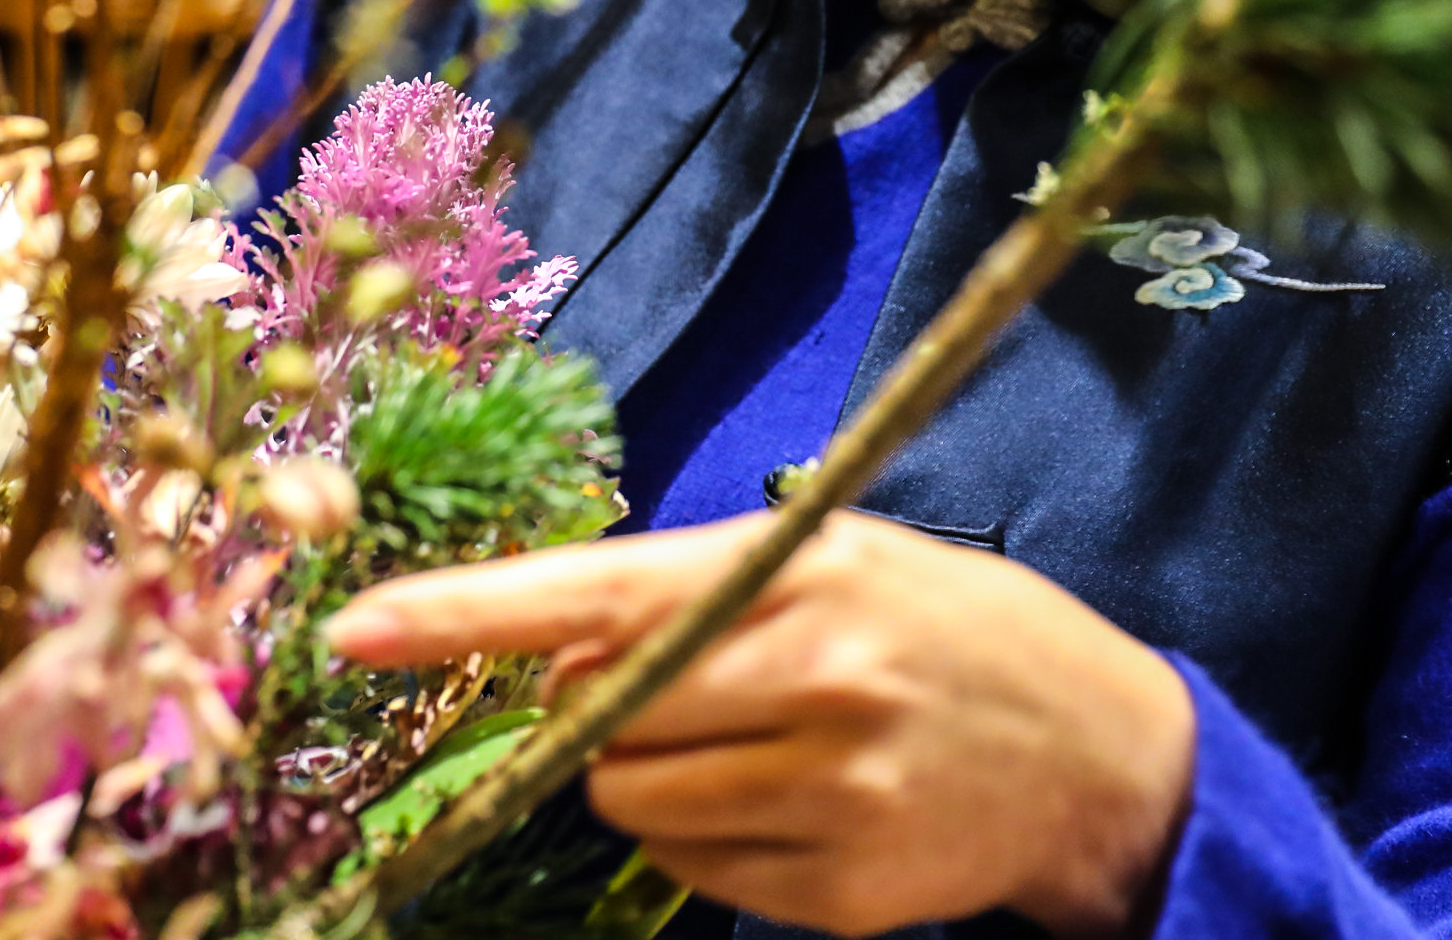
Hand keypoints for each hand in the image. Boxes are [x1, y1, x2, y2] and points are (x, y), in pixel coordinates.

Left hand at [323, 512, 1196, 938]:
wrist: (1097, 752)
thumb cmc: (944, 626)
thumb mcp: (836, 557)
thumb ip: (692, 591)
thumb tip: (546, 654)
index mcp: (798, 573)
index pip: (593, 591)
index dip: (462, 615)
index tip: (354, 627)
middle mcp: (810, 680)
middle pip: (595, 717)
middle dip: (591, 711)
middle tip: (670, 691)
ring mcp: (830, 794)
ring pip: (632, 803)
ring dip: (648, 778)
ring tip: (752, 742)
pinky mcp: (842, 893)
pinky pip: (698, 876)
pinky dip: (710, 843)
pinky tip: (793, 802)